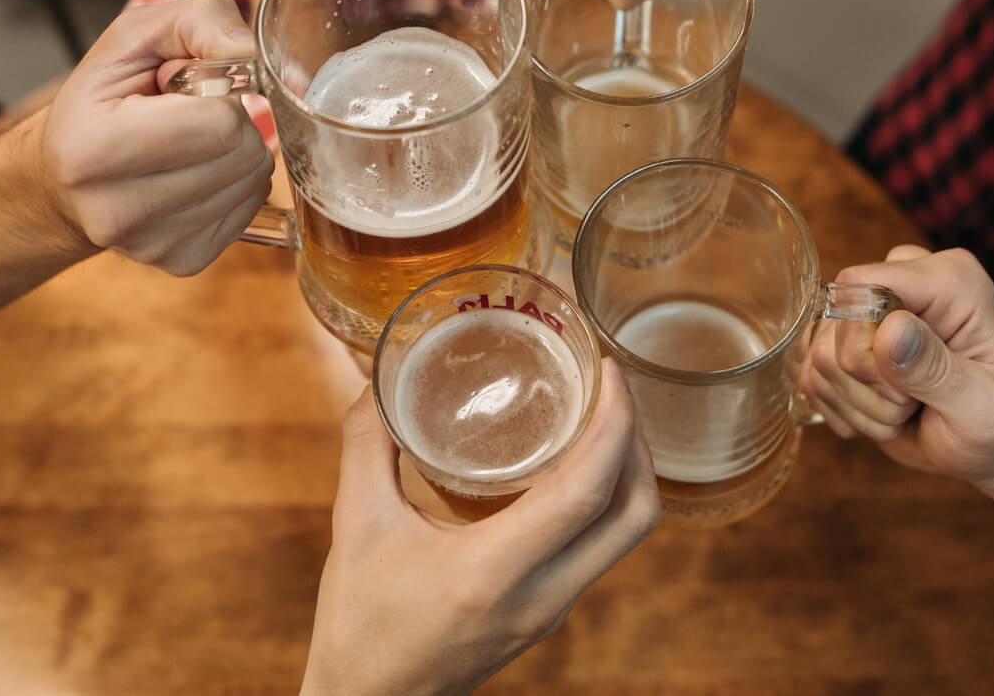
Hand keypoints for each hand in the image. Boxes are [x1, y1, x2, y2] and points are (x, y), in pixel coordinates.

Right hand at [40, 0, 273, 275]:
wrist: (62, 180)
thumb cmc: (102, 101)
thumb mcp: (135, 37)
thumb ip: (198, 20)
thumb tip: (249, 51)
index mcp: (96, 149)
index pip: (220, 123)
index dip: (220, 93)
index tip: (188, 88)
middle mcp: (119, 211)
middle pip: (243, 155)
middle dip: (233, 123)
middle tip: (189, 116)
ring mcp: (152, 245)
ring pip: (254, 182)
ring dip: (237, 153)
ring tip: (189, 144)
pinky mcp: (182, 261)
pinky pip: (250, 208)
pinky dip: (236, 183)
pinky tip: (196, 173)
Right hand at [301, 361, 660, 695]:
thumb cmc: (359, 623)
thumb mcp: (356, 526)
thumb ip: (368, 445)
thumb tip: (377, 377)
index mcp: (492, 572)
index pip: (586, 494)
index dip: (614, 425)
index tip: (608, 371)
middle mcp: (540, 596)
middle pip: (635, 516)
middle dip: (637, 441)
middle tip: (610, 386)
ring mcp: (553, 610)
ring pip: (627, 535)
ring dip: (628, 471)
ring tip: (599, 414)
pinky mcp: (550, 613)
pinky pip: (603, 548)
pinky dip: (606, 498)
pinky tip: (574, 464)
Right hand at [800, 245, 993, 485]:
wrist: (985, 447)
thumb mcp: (983, 408)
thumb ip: (937, 370)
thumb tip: (890, 330)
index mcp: (949, 280)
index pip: (864, 286)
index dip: (870, 343)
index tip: (910, 385)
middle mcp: (903, 281)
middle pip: (837, 327)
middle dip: (873, 385)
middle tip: (914, 404)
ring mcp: (868, 311)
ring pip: (820, 357)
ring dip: (860, 404)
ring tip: (904, 410)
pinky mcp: (842, 341)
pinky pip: (809, 377)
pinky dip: (844, 411)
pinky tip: (881, 414)